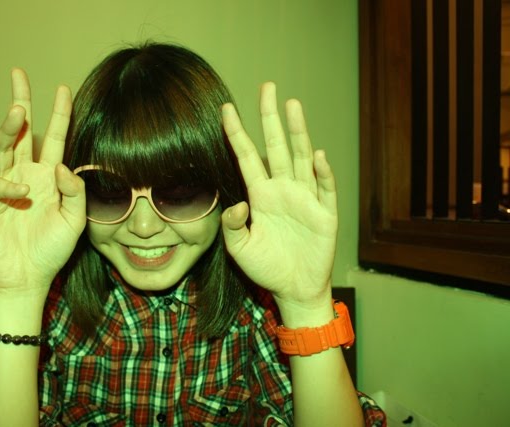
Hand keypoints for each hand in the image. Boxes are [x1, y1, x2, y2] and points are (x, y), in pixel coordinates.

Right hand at [0, 69, 85, 296]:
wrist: (29, 277)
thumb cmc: (52, 248)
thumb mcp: (75, 221)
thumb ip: (76, 192)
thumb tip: (63, 165)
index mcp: (47, 176)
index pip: (54, 138)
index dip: (58, 114)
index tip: (62, 88)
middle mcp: (25, 175)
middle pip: (20, 133)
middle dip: (20, 103)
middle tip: (19, 76)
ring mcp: (3, 188)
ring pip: (2, 149)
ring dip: (8, 129)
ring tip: (17, 110)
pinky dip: (5, 185)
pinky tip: (20, 191)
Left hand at [221, 83, 337, 310]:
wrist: (294, 289)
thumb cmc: (266, 267)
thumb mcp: (239, 249)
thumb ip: (231, 226)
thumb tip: (236, 204)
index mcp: (260, 195)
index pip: (247, 156)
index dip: (236, 133)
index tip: (226, 108)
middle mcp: (282, 189)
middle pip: (276, 146)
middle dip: (271, 117)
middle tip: (267, 87)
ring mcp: (305, 198)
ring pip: (301, 158)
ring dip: (298, 132)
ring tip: (292, 105)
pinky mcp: (325, 213)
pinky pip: (324, 189)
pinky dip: (322, 173)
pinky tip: (317, 156)